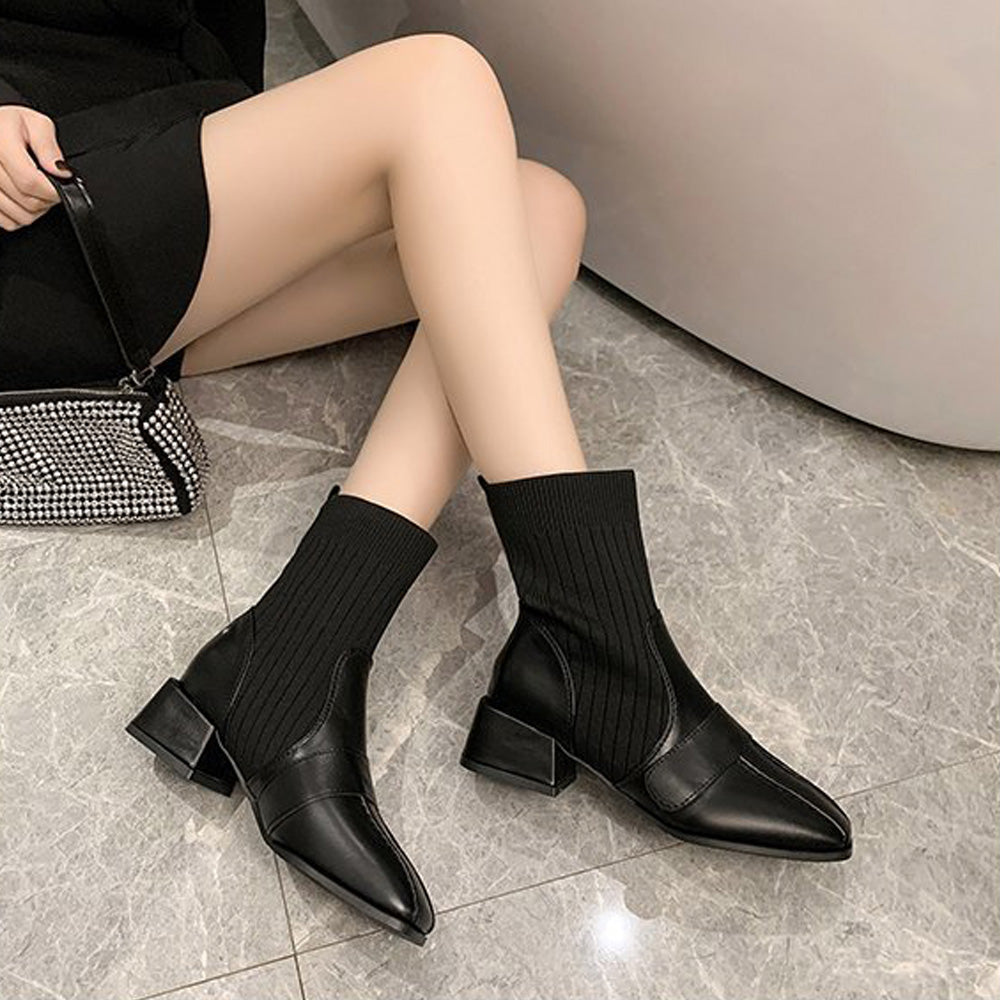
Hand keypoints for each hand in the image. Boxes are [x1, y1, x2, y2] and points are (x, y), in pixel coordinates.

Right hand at [0, 104, 72, 231]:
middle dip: (47, 199)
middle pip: (27, 202)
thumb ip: (49, 147)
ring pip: (19, 217)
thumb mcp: (35, 124)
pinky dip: (19, 216)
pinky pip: (8, 222)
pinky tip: (20, 198)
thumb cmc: (10, 125)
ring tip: (34, 191)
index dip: (52, 190)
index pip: (29, 182)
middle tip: (49, 186)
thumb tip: (61, 172)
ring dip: (35, 210)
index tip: (60, 187)